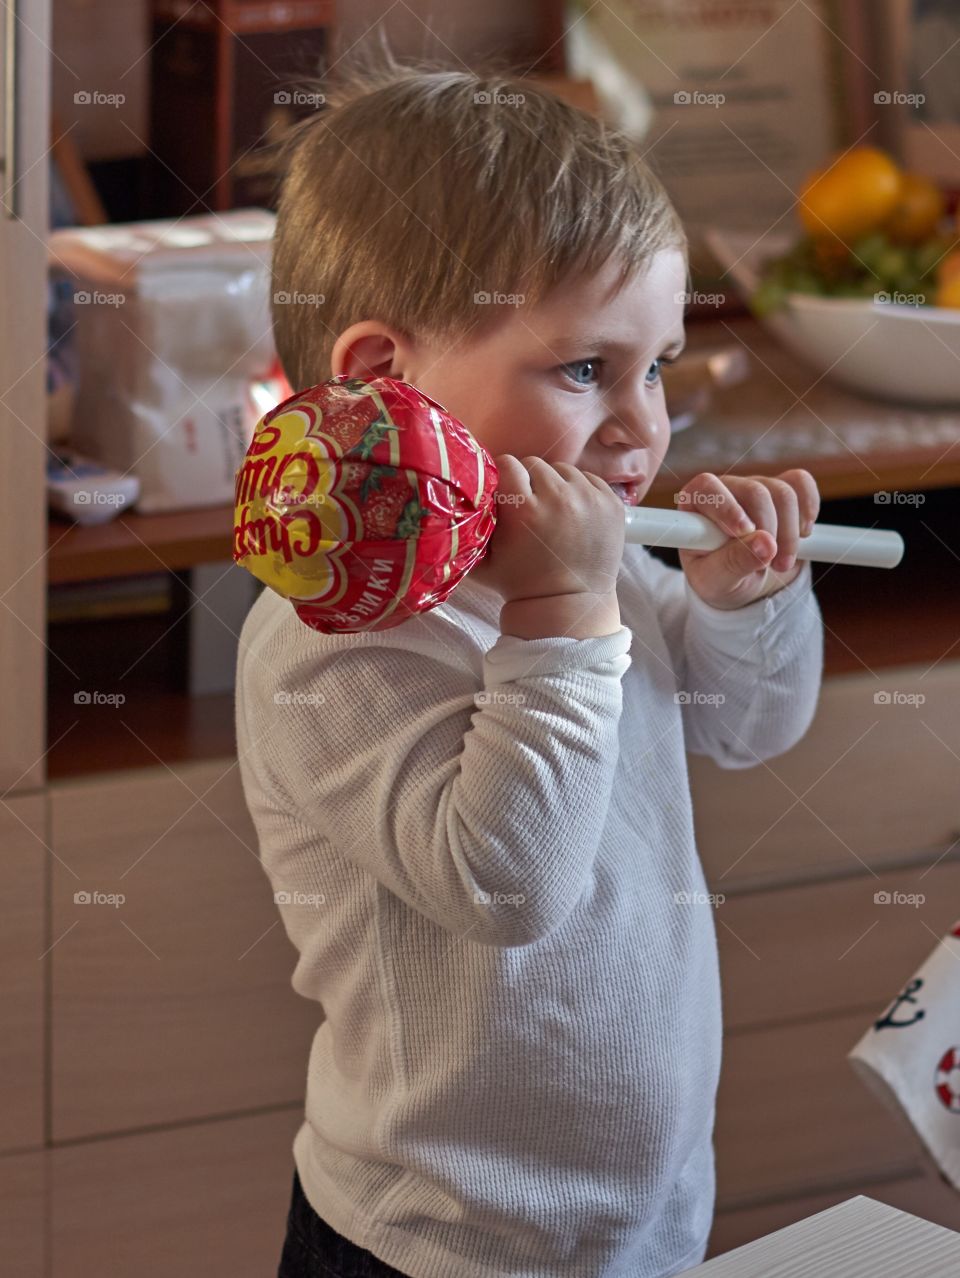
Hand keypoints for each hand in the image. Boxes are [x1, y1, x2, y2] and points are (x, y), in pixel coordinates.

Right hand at [477, 456, 625, 604]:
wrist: (567, 605)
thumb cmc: (520, 583)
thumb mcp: (483, 558)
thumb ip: (471, 525)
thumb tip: (461, 494)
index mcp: (524, 509)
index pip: (508, 464)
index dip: (505, 477)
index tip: (507, 494)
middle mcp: (558, 498)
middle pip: (536, 464)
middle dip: (530, 482)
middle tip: (531, 507)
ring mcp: (589, 499)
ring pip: (563, 470)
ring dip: (556, 485)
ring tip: (554, 512)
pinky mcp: (611, 503)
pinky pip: (589, 479)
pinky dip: (580, 492)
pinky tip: (575, 516)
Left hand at [675, 470, 819, 609]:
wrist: (745, 581)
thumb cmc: (720, 579)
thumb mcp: (718, 581)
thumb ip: (735, 563)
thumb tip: (765, 544)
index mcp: (695, 506)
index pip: (706, 489)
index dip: (727, 508)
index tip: (743, 532)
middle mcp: (725, 489)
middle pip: (755, 492)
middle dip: (770, 531)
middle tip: (773, 564)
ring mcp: (755, 485)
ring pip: (783, 493)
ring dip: (790, 533)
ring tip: (781, 562)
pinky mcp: (782, 486)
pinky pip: (802, 483)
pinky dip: (808, 510)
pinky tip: (801, 535)